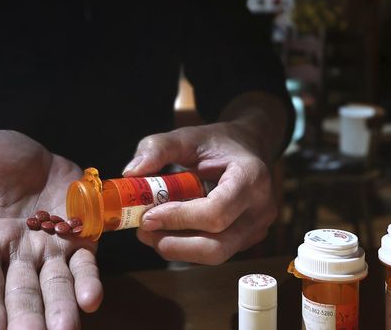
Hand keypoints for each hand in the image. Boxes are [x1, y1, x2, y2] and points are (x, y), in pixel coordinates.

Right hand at [0, 130, 101, 329]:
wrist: (36, 152)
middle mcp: (17, 255)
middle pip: (18, 295)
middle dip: (23, 320)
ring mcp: (50, 251)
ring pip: (54, 288)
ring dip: (60, 311)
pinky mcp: (80, 239)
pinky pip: (84, 266)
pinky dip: (88, 283)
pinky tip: (92, 300)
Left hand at [122, 122, 277, 264]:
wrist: (248, 148)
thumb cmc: (217, 142)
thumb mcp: (188, 135)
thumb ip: (158, 148)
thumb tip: (131, 173)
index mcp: (251, 177)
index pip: (215, 212)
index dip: (178, 219)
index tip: (148, 216)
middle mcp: (260, 209)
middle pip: (217, 246)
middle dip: (174, 244)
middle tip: (143, 231)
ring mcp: (256, 228)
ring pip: (214, 255)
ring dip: (176, 248)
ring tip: (150, 230)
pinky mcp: (246, 240)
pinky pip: (214, 252)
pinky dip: (186, 246)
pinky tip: (168, 230)